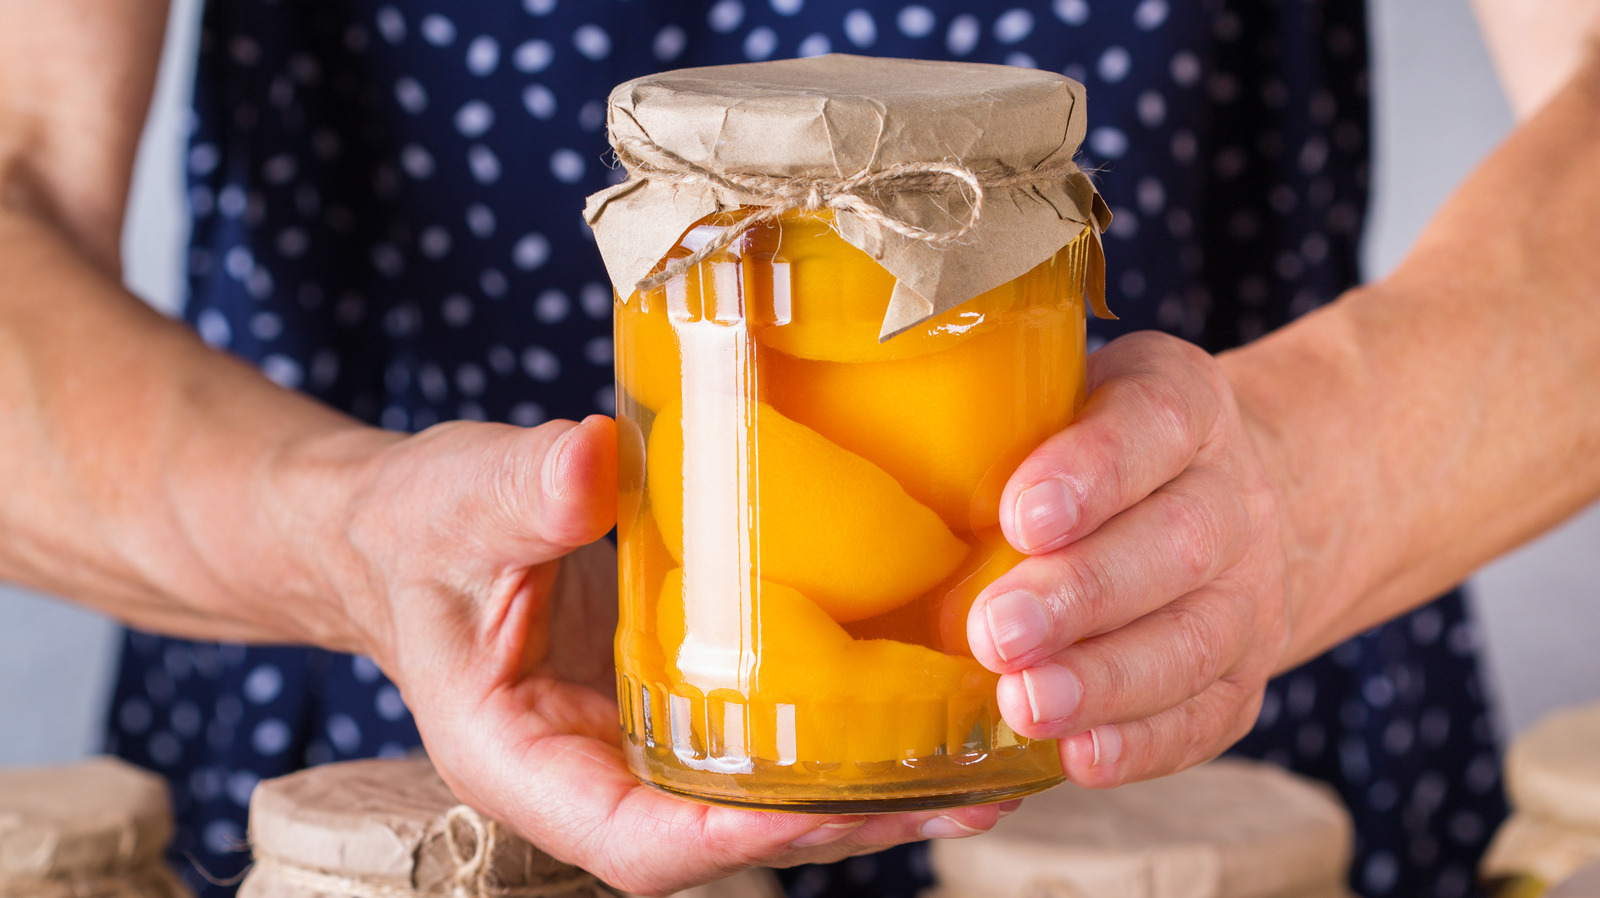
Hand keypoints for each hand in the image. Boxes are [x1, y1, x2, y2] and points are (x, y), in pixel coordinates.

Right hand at [318, 415, 1009, 895]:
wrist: (409, 529)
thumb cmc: (415, 529)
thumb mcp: (454, 503)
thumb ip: (517, 492)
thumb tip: (586, 463)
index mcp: (524, 762)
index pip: (637, 842)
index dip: (737, 840)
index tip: (833, 810)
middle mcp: (596, 770)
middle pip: (727, 834)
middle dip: (844, 826)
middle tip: (960, 795)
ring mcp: (641, 737)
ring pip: (759, 795)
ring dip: (866, 787)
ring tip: (983, 759)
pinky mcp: (676, 692)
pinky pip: (762, 729)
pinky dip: (840, 722)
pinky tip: (923, 687)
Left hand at [968, 332, 1290, 787]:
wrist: (1214, 502)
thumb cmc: (1091, 450)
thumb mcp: (1057, 398)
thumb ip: (994, 420)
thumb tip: (876, 450)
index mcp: (1182, 407)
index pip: (1152, 423)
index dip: (1091, 472)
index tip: (1020, 516)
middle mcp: (1232, 498)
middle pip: (1176, 546)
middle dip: (1081, 595)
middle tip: (995, 631)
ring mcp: (1248, 595)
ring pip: (1192, 642)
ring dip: (1103, 680)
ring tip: (1025, 704)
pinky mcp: (1242, 679)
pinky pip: (1203, 718)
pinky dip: (1139, 744)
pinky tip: (1076, 756)